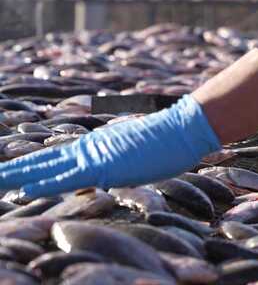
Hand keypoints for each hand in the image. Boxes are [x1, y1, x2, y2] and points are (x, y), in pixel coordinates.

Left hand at [0, 95, 220, 197]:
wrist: (180, 128)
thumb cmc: (167, 140)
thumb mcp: (140, 151)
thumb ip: (123, 159)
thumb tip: (118, 169)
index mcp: (97, 145)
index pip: (59, 157)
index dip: (36, 165)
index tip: (17, 171)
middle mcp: (90, 148)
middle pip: (46, 160)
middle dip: (17, 169)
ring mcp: (95, 157)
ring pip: (47, 168)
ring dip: (18, 176)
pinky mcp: (103, 168)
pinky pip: (66, 179)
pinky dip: (43, 185)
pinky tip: (22, 191)